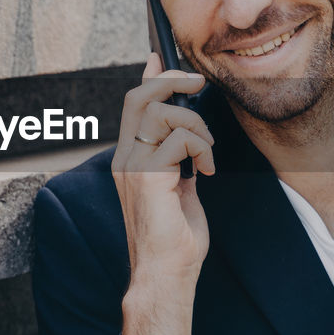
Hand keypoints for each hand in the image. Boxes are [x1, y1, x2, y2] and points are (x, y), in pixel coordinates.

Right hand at [111, 53, 213, 334]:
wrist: (164, 276)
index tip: (160, 57)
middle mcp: (125, 159)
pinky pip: (177, 140)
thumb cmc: (174, 241)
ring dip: (195, 125)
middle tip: (199, 83)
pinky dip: (201, 149)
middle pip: (139, 97)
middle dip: (172, 80)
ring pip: (160, 112)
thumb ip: (178, 162)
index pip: (134, 105)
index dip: (149, 77)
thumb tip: (190, 140)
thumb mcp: (179, 190)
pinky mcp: (147, 179)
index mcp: (130, 160)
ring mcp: (132, 168)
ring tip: (208, 154)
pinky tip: (207, 172)